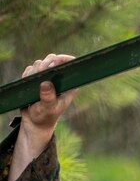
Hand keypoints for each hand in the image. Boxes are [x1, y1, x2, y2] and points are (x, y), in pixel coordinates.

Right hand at [8, 53, 77, 180]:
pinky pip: (30, 69)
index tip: (58, 58)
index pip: (70, 67)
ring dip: (35, 71)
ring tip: (33, 87)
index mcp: (68, 86)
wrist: (35, 122)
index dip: (65, 59)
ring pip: (39, 63)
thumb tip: (46, 83)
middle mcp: (58, 79)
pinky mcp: (36, 78)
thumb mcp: (48, 109)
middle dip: (45, 65)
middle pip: (52, 60)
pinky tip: (28, 86)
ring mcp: (46, 77)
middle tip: (40, 74)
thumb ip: (48, 98)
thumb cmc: (46, 117)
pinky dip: (27, 75)